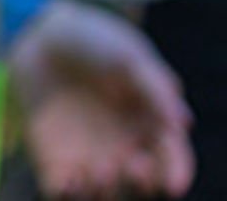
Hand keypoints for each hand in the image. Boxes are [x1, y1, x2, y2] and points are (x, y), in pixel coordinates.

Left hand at [9, 0, 194, 198]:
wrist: (44, 40)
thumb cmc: (96, 44)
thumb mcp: (130, 58)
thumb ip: (155, 88)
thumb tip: (182, 124)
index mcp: (153, 126)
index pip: (173, 157)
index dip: (177, 174)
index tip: (174, 184)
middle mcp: (127, 149)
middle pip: (142, 182)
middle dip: (143, 182)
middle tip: (134, 166)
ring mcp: (92, 159)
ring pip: (104, 193)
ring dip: (104, 190)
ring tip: (100, 169)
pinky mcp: (55, 162)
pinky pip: (61, 192)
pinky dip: (65, 194)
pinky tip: (67, 183)